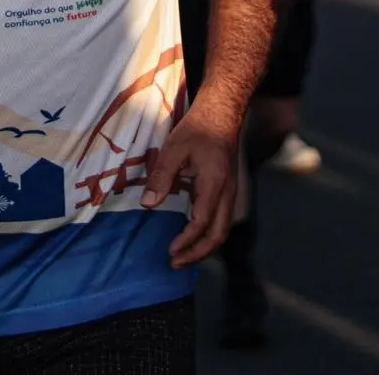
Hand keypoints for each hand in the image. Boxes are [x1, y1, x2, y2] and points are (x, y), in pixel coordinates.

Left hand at [141, 103, 239, 268]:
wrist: (222, 114)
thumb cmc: (197, 129)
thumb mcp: (173, 149)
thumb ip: (161, 177)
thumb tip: (148, 204)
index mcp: (214, 184)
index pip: (202, 222)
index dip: (187, 241)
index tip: (171, 251)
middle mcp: (227, 193)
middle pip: (218, 234)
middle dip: (198, 253)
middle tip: (176, 263)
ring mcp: (230, 192)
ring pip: (223, 229)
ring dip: (204, 247)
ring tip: (184, 256)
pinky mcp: (227, 190)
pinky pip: (221, 219)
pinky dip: (209, 233)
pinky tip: (192, 235)